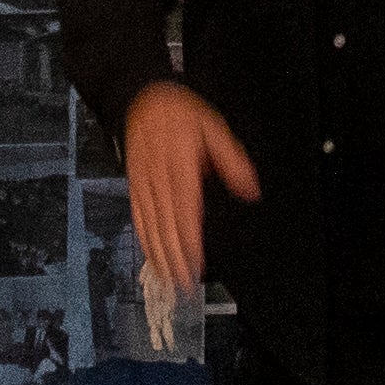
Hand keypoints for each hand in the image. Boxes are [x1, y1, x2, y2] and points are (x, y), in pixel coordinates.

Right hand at [121, 82, 259, 295]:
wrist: (141, 97)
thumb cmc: (179, 112)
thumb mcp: (214, 127)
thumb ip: (232, 160)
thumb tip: (250, 187)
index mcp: (180, 165)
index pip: (185, 210)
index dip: (189, 241)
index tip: (196, 264)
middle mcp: (159, 177)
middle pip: (166, 225)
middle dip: (175, 258)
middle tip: (183, 287)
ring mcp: (143, 182)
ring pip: (151, 224)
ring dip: (160, 255)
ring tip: (168, 280)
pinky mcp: (134, 184)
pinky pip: (138, 215)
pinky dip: (144, 238)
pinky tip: (150, 255)